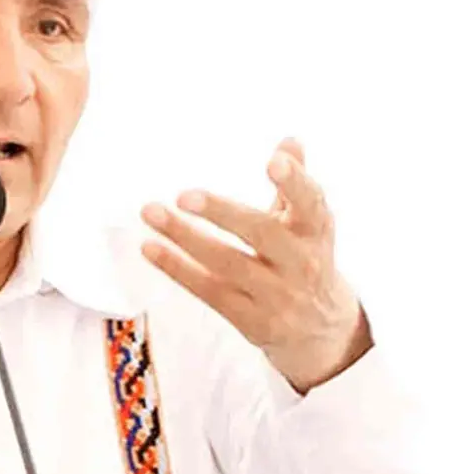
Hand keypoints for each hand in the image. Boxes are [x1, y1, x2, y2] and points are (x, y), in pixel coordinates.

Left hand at [139, 138, 372, 393]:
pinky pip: (209, 291)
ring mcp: (276, 294)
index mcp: (315, 232)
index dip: (295, 182)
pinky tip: (149, 248)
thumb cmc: (306, 261)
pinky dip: (177, 269)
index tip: (273, 161)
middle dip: (223, 213)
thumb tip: (289, 140)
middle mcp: (300, 263)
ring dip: (185, 237)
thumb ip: (296, 185)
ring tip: (151, 213)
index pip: (312, 204)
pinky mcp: (251, 319)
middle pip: (261, 234)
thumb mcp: (309, 225)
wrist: (324, 333)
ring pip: (226, 264)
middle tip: (184, 195)